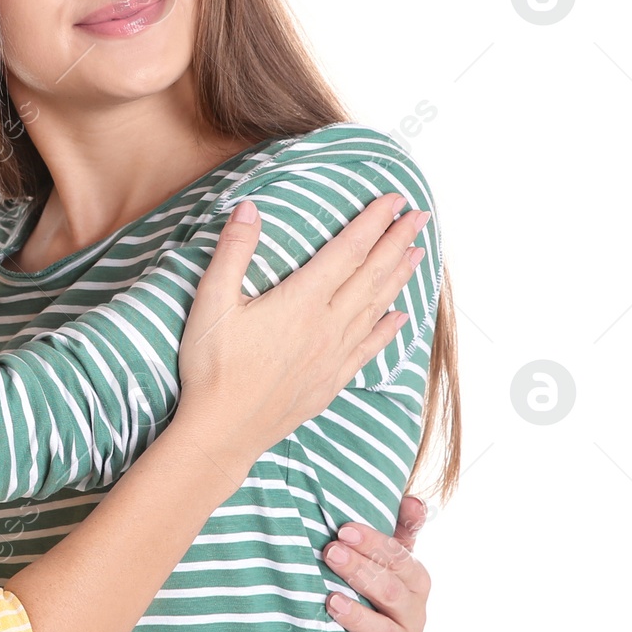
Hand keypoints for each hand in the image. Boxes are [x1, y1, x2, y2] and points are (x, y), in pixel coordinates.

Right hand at [176, 194, 427, 448]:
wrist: (223, 430)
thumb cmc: (212, 367)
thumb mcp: (212, 302)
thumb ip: (233, 252)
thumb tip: (249, 209)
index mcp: (301, 302)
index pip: (347, 251)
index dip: (372, 223)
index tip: (394, 200)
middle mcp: (327, 326)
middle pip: (370, 275)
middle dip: (396, 241)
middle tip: (419, 216)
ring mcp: (333, 356)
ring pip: (376, 308)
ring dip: (399, 278)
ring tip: (418, 254)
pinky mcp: (331, 381)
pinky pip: (369, 348)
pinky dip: (388, 329)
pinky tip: (401, 317)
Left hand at [324, 495, 431, 631]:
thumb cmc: (377, 584)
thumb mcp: (390, 555)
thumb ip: (401, 528)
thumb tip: (414, 500)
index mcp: (416, 580)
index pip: (400, 558)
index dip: (373, 543)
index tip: (342, 530)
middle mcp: (415, 614)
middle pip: (391, 592)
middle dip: (360, 572)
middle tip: (329, 554)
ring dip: (359, 617)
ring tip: (331, 601)